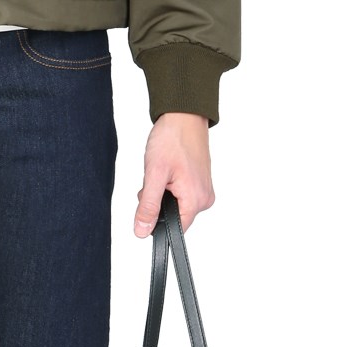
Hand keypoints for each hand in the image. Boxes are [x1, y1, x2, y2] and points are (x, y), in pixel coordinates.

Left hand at [134, 113, 213, 236]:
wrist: (183, 116)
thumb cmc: (172, 140)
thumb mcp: (154, 175)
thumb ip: (148, 206)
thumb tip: (142, 230)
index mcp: (196, 200)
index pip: (175, 230)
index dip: (156, 222)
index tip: (148, 206)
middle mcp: (204, 198)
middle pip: (174, 217)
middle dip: (157, 203)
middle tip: (155, 181)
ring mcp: (204, 190)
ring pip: (175, 205)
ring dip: (162, 193)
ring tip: (162, 172)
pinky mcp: (200, 182)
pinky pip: (180, 194)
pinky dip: (169, 186)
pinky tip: (168, 171)